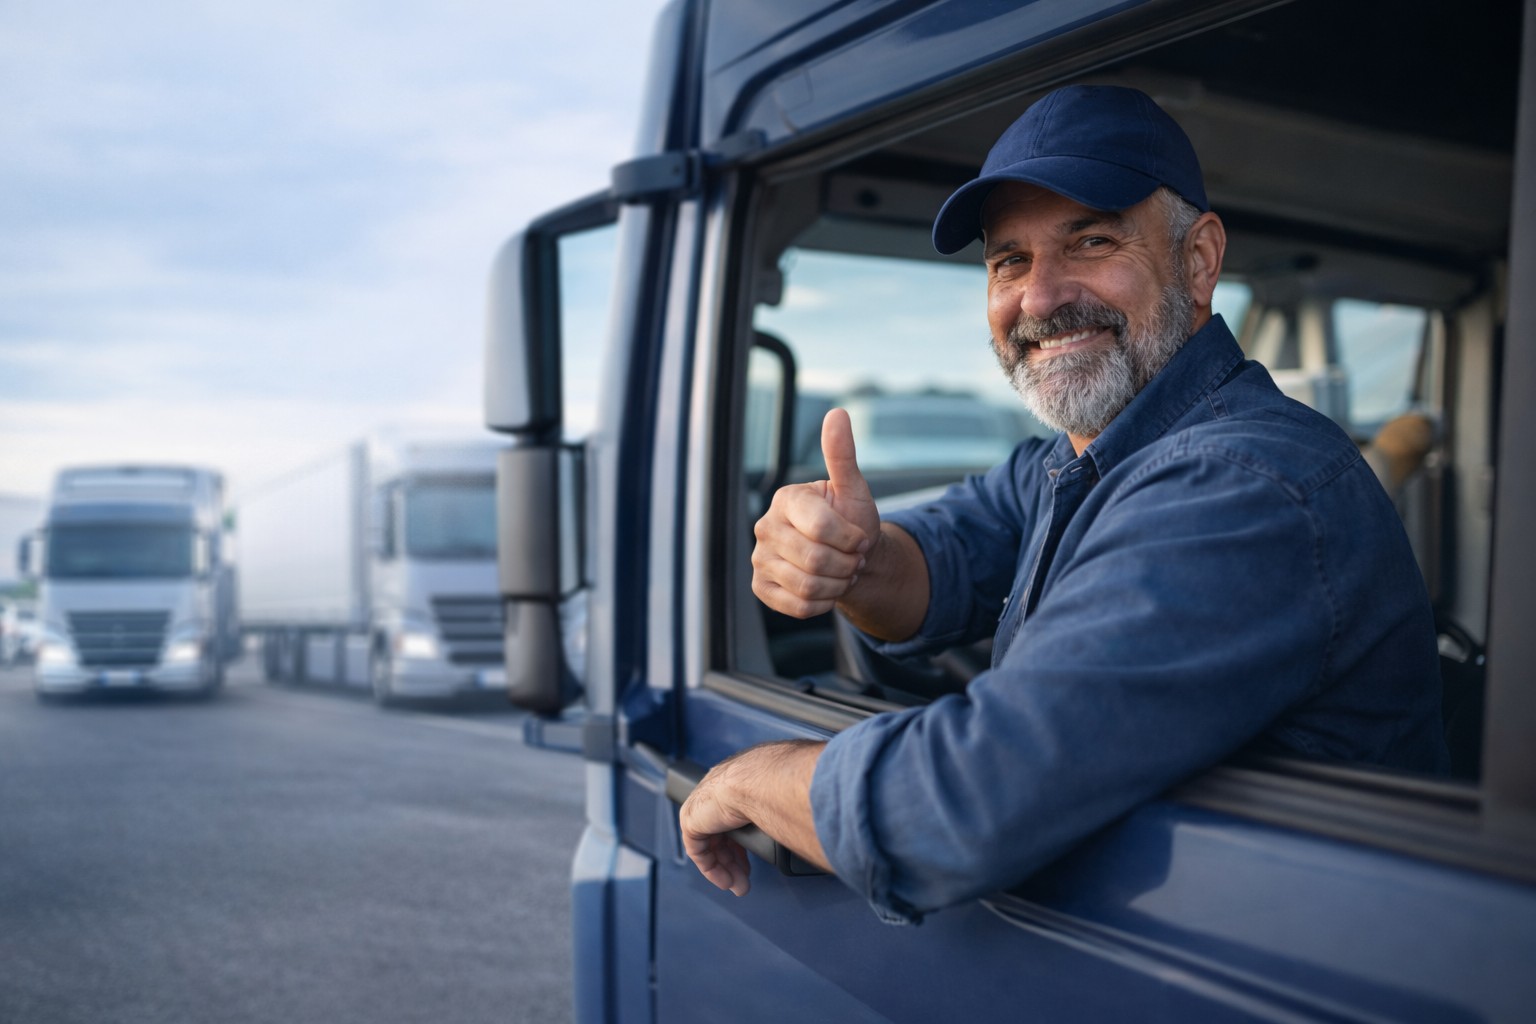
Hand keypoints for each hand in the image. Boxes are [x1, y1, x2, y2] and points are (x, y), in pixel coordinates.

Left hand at [678, 741, 828, 896]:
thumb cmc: (788, 779)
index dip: (745, 839)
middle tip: (746, 879)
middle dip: (735, 859)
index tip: (756, 858)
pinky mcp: (693, 818)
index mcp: (741, 777)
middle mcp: (719, 788)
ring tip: (740, 887)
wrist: (767, 780)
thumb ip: (795, 805)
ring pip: (710, 843)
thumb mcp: (793, 793)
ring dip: (725, 869)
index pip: (736, 813)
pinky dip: (711, 868)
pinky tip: (726, 881)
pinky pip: (697, 850)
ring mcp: (704, 801)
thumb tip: (819, 817)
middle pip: (721, 831)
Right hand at [751, 409, 880, 617]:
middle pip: (815, 560)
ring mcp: (759, 558)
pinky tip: (827, 588)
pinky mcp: (760, 587)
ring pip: (808, 586)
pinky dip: (822, 603)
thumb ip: (842, 455)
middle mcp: (765, 526)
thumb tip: (837, 413)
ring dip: (838, 585)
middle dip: (847, 564)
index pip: (821, 528)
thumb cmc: (851, 520)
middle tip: (854, 558)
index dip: (852, 539)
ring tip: (842, 572)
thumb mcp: (853, 489)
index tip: (861, 537)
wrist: (848, 558)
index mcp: (786, 498)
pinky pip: (797, 606)